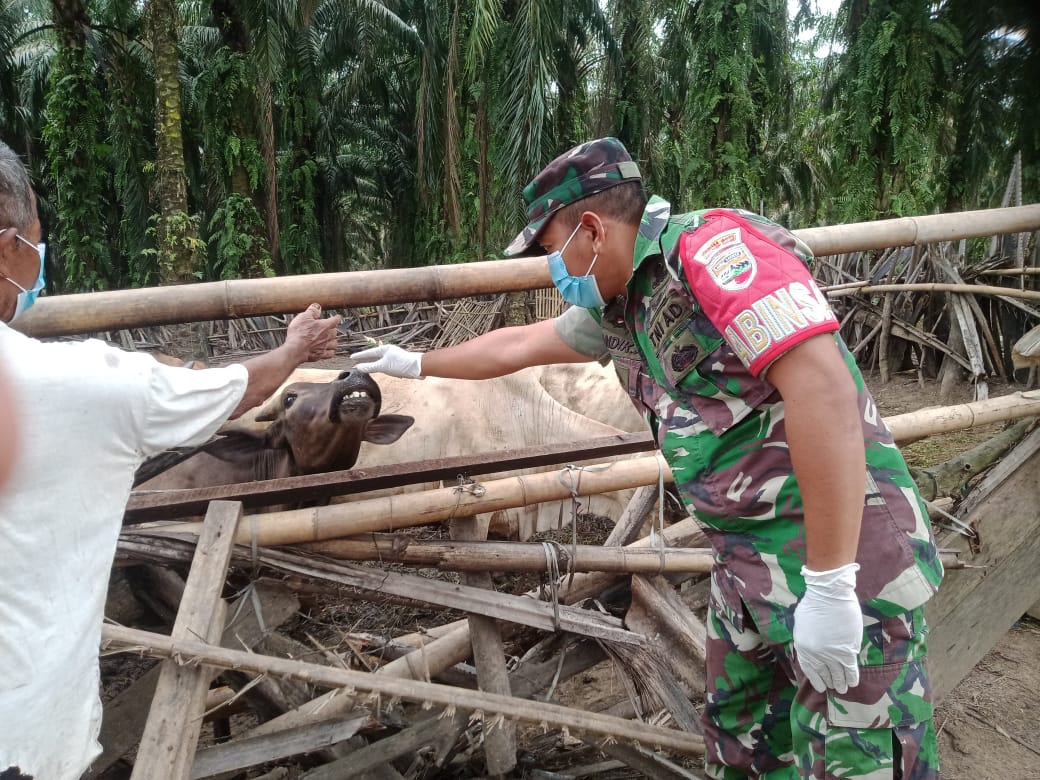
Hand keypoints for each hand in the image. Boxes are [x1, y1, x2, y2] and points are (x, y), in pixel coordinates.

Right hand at [285, 303, 341, 361]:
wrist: (296, 348)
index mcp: (325, 325)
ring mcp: (325, 346)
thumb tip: (317, 306)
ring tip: (330, 339)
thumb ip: (312, 311)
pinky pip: (331, 354)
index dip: (336, 317)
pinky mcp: (321, 354)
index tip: (337, 317)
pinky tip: (329, 350)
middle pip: (335, 332)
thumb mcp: (303, 317)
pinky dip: (331, 352)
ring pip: (334, 343)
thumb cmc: (299, 333)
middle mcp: (327, 336)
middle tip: (328, 328)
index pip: (335, 319)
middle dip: (332, 329)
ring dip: (333, 341)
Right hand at [350, 344, 422, 377]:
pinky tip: (379, 370)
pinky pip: (384, 363)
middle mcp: (388, 351)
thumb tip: (358, 368)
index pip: (368, 352)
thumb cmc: (401, 365)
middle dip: (365, 359)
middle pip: (373, 355)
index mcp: (384, 349)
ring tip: (365, 366)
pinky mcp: (397, 362)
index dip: (360, 356)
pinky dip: (379, 366)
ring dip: (372, 363)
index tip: (352, 357)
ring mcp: (393, 356)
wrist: (418, 367)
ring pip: (379, 359)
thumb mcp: (383, 366)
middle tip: (356, 361)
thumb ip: (370, 367)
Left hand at [792, 563, 862, 693]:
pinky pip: (850, 668)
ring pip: (837, 673)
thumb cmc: (814, 602)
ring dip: (841, 682)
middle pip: (824, 672)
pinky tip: (853, 683)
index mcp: (802, 646)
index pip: (808, 668)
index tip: (820, 686)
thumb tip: (812, 645)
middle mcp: (815, 654)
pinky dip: (851, 676)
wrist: (829, 594)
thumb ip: (805, 636)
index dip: (815, 679)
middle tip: (834, 687)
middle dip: (829, 681)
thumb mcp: (801, 621)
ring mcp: (831, 653)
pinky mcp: (847, 651)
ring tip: (843, 689)